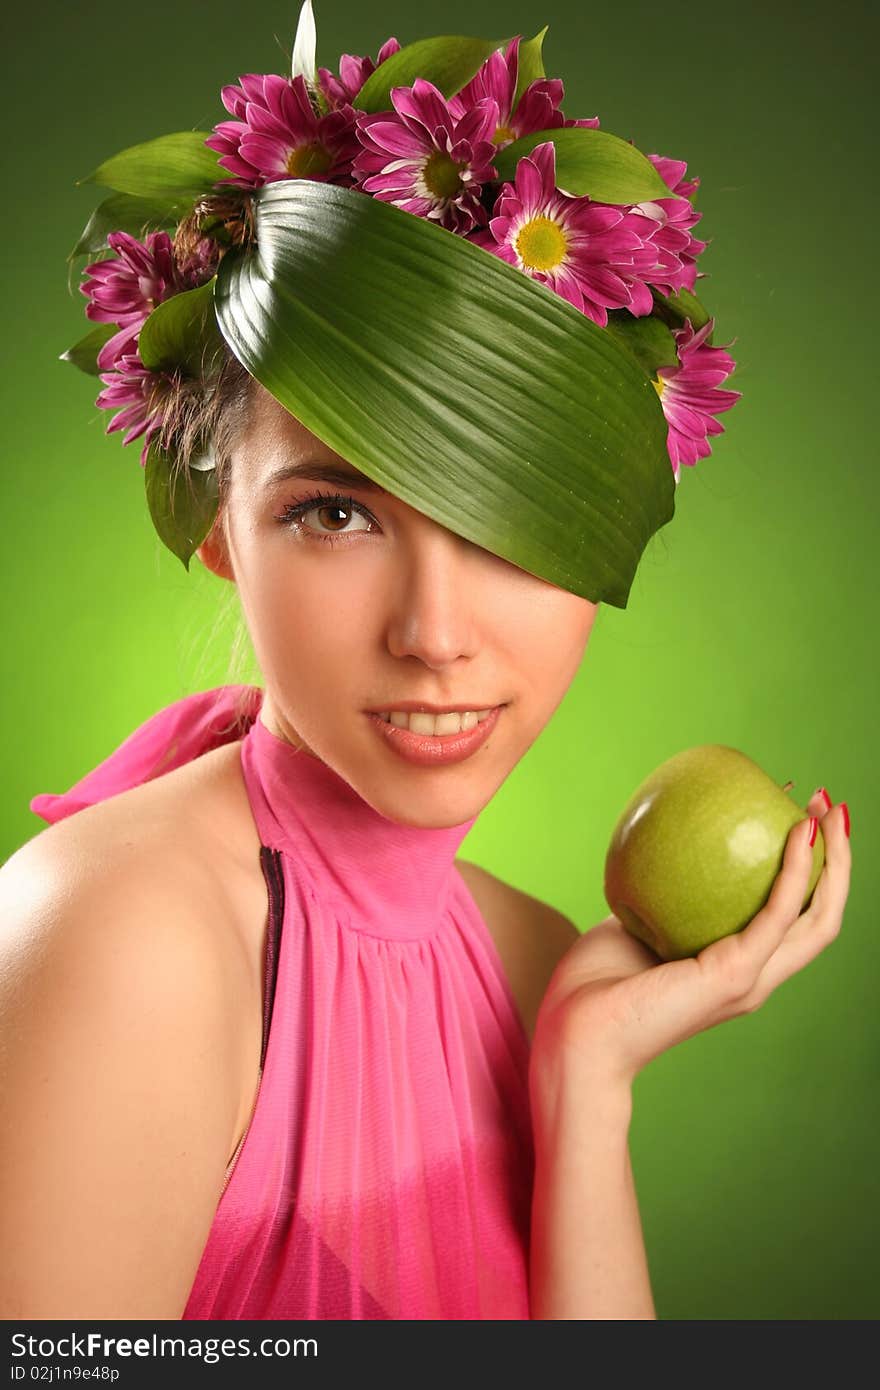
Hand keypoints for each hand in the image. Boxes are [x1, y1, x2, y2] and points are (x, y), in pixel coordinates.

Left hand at [532, 790, 850, 1090]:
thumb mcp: (632, 922)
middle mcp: (755, 976)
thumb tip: (662, 842)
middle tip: (830, 804)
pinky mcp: (736, 975)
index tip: (802, 815)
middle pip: (821, 916)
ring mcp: (750, 979)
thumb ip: (657, 894)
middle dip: (837, 859)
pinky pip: (777, 914)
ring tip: (831, 810)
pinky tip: (797, 832)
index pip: (793, 919)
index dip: (809, 870)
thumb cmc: (593, 984)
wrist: (577, 1032)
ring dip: (834, 860)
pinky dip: (795, 871)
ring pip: (819, 918)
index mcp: (735, 968)